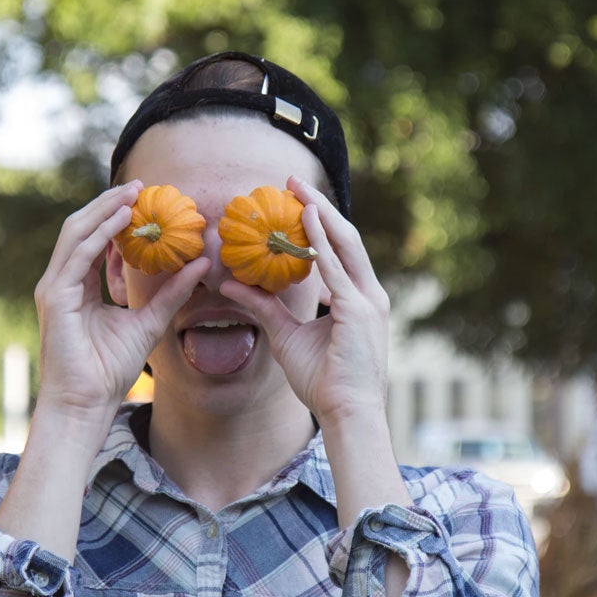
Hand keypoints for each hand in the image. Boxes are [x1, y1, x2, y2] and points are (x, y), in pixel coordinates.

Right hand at [34, 181, 209, 421]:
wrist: (87, 403)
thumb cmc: (110, 370)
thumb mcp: (150, 321)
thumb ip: (172, 293)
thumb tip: (202, 263)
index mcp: (78, 286)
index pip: (94, 241)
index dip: (116, 218)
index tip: (144, 200)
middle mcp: (63, 282)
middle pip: (82, 229)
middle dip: (109, 205)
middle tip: (139, 186)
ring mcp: (54, 288)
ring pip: (76, 233)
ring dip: (104, 210)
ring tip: (132, 194)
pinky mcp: (54, 297)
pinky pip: (78, 255)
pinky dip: (100, 234)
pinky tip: (122, 220)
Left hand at [220, 176, 389, 425]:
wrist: (348, 415)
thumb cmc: (323, 383)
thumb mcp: (286, 337)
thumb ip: (262, 308)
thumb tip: (229, 285)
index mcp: (359, 300)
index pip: (340, 251)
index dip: (319, 223)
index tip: (295, 202)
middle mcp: (368, 295)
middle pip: (345, 238)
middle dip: (320, 207)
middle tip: (293, 182)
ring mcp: (367, 301)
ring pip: (344, 244)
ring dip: (320, 213)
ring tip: (297, 189)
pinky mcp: (358, 312)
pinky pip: (336, 269)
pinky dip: (321, 241)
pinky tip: (305, 220)